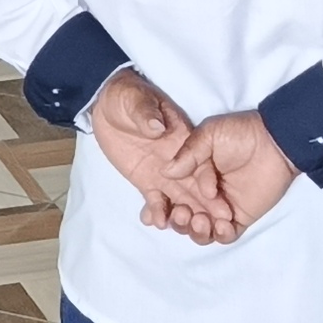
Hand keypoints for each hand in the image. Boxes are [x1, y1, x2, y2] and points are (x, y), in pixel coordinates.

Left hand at [88, 68, 226, 238]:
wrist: (108, 104)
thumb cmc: (127, 94)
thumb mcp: (135, 98)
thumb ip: (146, 113)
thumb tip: (156, 127)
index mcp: (182, 136)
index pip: (200, 159)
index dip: (207, 175)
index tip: (213, 193)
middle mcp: (178, 158)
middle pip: (196, 184)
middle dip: (206, 204)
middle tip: (215, 225)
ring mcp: (163, 172)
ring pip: (180, 196)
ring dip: (187, 212)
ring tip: (187, 227)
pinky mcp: (147, 181)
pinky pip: (156, 199)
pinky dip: (159, 211)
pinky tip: (160, 222)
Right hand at [165, 109, 300, 245]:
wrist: (275, 142)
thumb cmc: (240, 134)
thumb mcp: (209, 135)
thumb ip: (189, 154)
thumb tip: (166, 172)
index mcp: (192, 176)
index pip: (171, 197)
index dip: (162, 207)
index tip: (159, 211)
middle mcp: (203, 196)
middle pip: (184, 218)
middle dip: (179, 221)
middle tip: (184, 212)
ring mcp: (222, 208)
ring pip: (202, 231)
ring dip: (197, 231)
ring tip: (202, 220)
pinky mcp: (241, 217)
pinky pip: (226, 236)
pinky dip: (221, 234)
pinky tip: (222, 224)